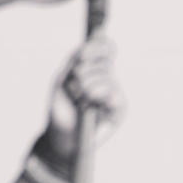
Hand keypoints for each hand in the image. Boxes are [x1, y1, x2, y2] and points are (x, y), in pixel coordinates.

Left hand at [39, 35, 123, 170]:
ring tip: (79, 100)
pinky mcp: (120, 108)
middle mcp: (109, 79)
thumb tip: (85, 48)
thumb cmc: (61, 108)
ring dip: (86, 86)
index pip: (107, 47)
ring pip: (107, 76)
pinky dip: (98, 97)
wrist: (61, 135)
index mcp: (97, 68)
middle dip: (84, 72)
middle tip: (73, 88)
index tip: (82, 54)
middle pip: (104, 61)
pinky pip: (113, 94)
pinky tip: (90, 105)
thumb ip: (73, 61)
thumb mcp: (62, 80)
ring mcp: (116, 93)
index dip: (98, 46)